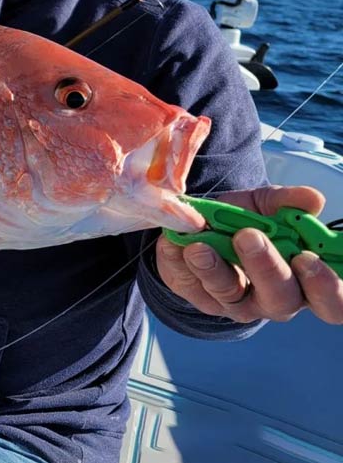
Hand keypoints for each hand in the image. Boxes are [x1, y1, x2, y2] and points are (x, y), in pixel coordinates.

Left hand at [156, 185, 342, 323]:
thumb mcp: (265, 205)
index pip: (331, 301)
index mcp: (304, 280)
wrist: (200, 225)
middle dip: (266, 269)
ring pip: (230, 296)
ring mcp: (236, 303)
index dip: (325, 287)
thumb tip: (312, 199)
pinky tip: (176, 244)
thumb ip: (286, 203)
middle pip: (281, 301)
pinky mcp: (200, 299)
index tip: (307, 257)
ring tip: (200, 244)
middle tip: (250, 238)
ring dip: (215, 268)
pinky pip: (190, 286)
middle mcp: (275, 299)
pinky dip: (180, 262)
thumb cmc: (245, 221)